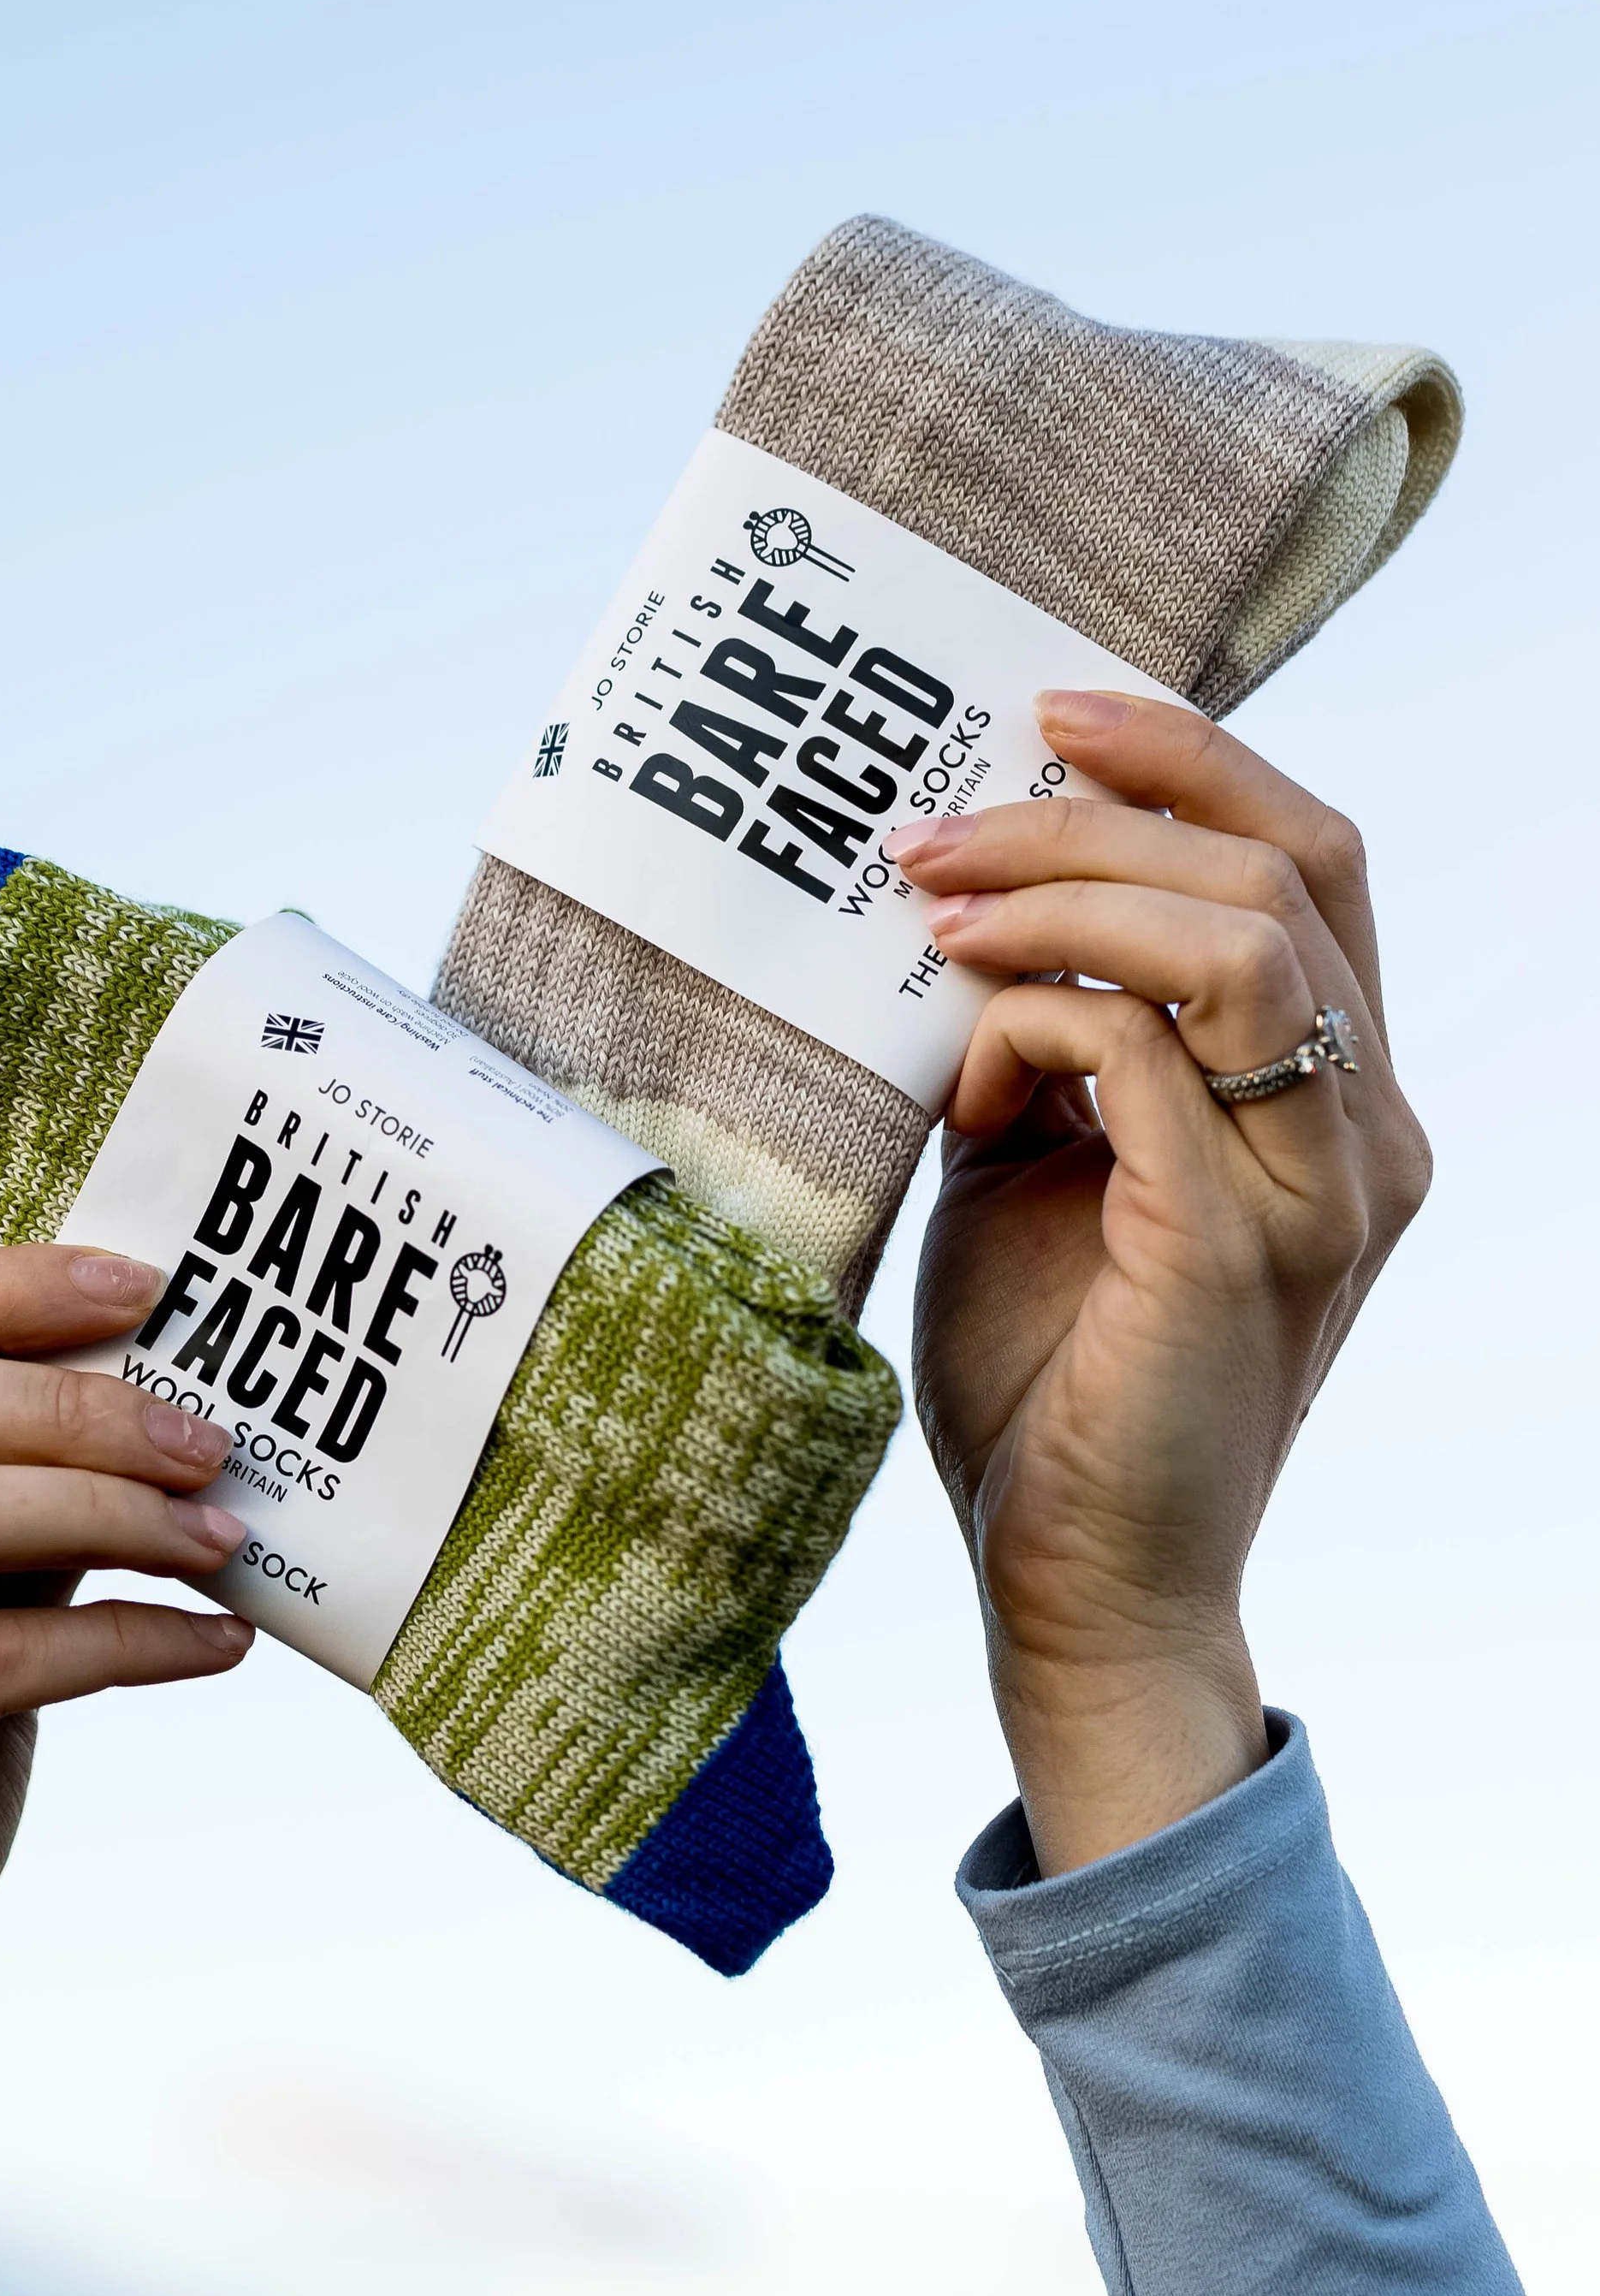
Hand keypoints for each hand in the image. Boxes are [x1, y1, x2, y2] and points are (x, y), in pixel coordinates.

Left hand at [896, 692, 1429, 1872]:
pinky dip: (1035, 1027)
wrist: (1075, 1579)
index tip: (1042, 716)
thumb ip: (1052, 1045)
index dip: (1190, 760)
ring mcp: (1318, 1191)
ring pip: (1242, 937)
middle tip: (935, 825)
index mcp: (1335, 1098)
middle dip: (1099, 807)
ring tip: (932, 915)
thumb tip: (965, 916)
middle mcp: (1363, 1131)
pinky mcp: (1238, 1249)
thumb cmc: (1052, 1376)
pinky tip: (957, 1080)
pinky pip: (1149, 1058)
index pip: (1307, 863)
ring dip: (1068, 893)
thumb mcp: (1046, 1171)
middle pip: (1285, 866)